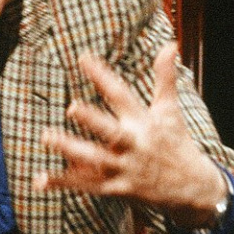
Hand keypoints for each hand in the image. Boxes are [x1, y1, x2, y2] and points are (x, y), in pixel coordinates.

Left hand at [33, 43, 226, 228]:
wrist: (194, 189)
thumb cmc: (176, 143)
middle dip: (92, 120)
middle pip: (111, 132)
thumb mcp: (170, 110)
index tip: (83, 58)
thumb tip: (170, 44)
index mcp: (144, 123)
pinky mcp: (116, 188)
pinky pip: (86, 185)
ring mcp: (125, 168)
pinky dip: (63, 183)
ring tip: (46, 136)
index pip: (121, 96)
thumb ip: (165, 78)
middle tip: (71, 107)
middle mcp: (134, 144)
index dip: (103, 76)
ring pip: (95, 159)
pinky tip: (39, 179)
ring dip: (70, 149)